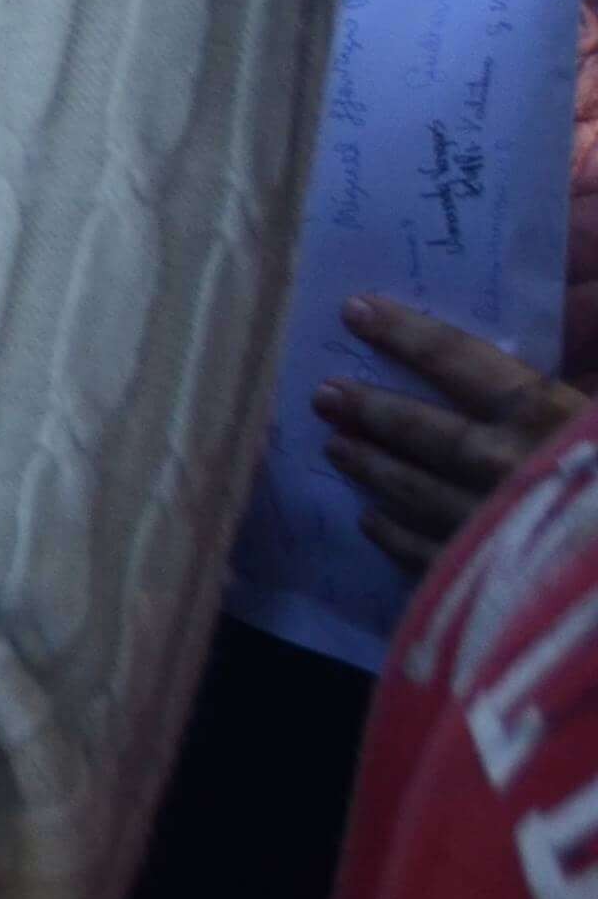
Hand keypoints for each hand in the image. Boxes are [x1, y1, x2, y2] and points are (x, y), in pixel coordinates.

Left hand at [321, 297, 588, 575]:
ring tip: (336, 447)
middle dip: (373, 409)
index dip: (407, 334)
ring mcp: (489, 531)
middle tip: (325, 393)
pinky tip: (371, 524)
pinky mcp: (486, 588)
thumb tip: (535, 363)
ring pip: (414, 492)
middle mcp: (506, 469)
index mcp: (549, 419)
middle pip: (424, 431)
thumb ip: (582, 385)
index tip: (357, 310)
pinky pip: (424, 556)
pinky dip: (393, 536)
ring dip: (373, 467)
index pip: (461, 361)